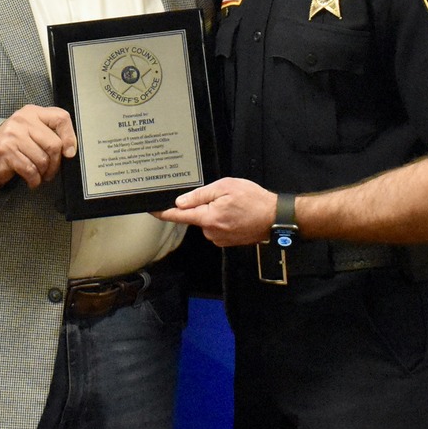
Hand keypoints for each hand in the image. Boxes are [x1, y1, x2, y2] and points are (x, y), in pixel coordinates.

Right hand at [0, 105, 77, 188]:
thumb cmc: (15, 143)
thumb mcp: (33, 131)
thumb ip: (50, 133)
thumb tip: (70, 150)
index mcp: (33, 112)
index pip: (60, 118)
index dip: (70, 137)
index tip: (69, 153)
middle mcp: (22, 120)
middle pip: (54, 144)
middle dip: (56, 163)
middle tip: (51, 170)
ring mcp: (13, 135)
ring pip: (42, 159)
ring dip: (44, 173)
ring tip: (39, 174)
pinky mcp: (6, 151)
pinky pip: (30, 169)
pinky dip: (34, 180)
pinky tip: (32, 180)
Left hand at [158, 176, 278, 246]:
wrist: (275, 218)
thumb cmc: (254, 200)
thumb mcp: (226, 187)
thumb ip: (201, 195)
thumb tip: (181, 203)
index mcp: (209, 217)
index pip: (179, 216)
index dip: (164, 213)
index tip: (152, 210)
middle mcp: (211, 232)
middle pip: (196, 216)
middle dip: (204, 205)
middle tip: (224, 197)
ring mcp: (220, 239)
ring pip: (208, 221)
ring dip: (215, 212)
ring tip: (235, 205)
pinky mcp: (227, 241)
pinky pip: (217, 227)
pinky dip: (223, 219)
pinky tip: (237, 214)